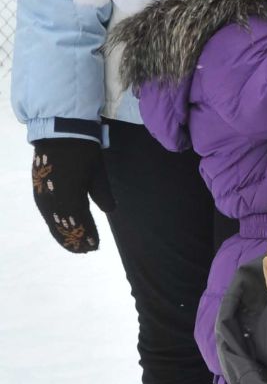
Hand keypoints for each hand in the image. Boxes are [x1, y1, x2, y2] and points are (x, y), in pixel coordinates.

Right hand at [31, 137, 114, 252]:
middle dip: (75, 240)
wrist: (60, 132)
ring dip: (63, 235)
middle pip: (64, 227)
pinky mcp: (38, 191)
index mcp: (70, 197)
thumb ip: (103, 195)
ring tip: (74, 246)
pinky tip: (60, 230)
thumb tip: (110, 211)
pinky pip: (45, 214)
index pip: (79, 224)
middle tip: (86, 250)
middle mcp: (53, 200)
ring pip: (53, 223)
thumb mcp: (98, 173)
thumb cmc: (84, 152)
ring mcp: (43, 196)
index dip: (87, 236)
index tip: (96, 246)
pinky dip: (53, 224)